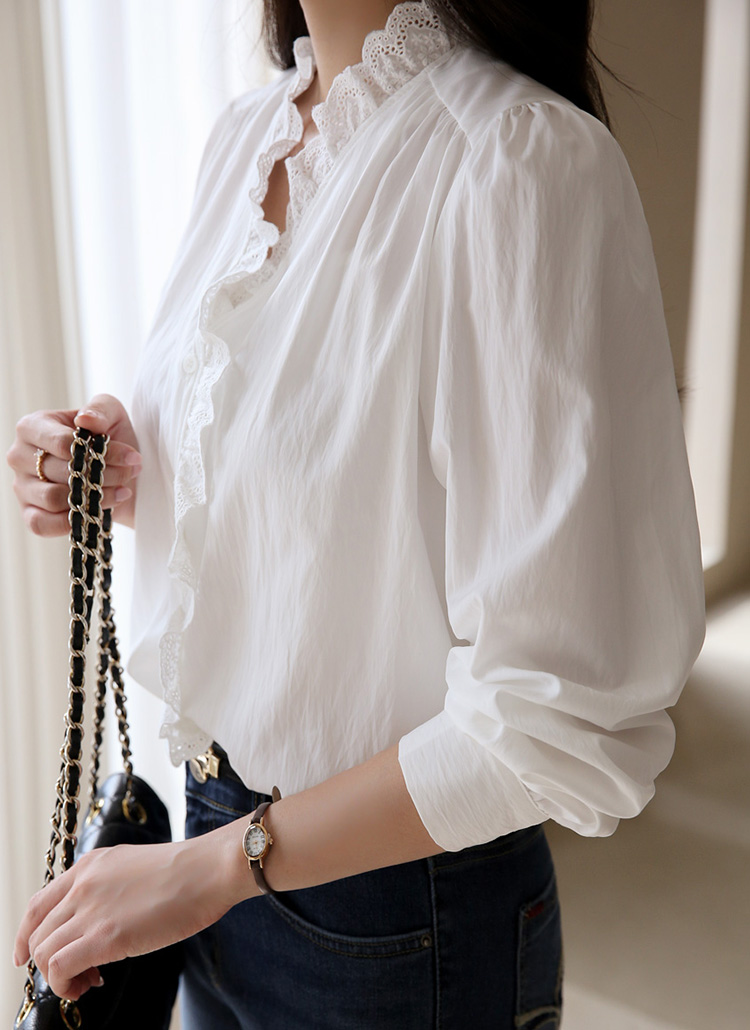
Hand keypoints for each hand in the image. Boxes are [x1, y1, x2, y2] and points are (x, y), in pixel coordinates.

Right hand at [5, 393, 141, 534]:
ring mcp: (22, 487)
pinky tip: (96, 513)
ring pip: (54, 498)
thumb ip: (100, 409)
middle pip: (60, 471)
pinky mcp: (30, 514)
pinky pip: (40, 524)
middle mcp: (20, 456)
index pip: (62, 443)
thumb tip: (85, 419)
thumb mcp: (112, 414)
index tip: (132, 457)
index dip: (100, 452)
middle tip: (130, 474)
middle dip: (104, 475)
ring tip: (120, 491)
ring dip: (94, 498)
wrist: (122, 472)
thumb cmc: (111, 438)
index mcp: (33, 427)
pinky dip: (70, 523)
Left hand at [13, 827, 252, 1000]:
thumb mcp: (135, 867)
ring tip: (88, 982)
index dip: (27, 934)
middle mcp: (82, 884)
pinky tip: (90, 984)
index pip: (38, 903)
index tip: (27, 955)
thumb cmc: (188, 872)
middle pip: (37, 932)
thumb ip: (110, 888)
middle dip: (48, 960)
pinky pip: (59, 968)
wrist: (209, 869)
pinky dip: (65, 984)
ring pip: (43, 952)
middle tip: (81, 973)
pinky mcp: (103, 937)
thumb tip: (102, 920)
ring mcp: (90, 909)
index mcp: (91, 864)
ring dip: (59, 976)